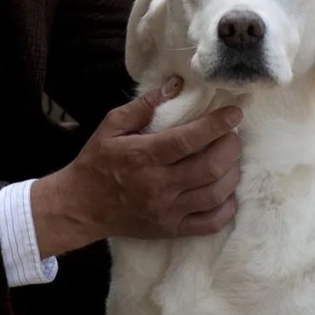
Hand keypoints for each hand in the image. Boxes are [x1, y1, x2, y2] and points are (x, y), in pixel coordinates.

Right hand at [32, 77, 242, 257]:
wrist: (81, 206)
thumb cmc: (97, 161)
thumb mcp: (111, 126)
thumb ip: (143, 106)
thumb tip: (175, 85)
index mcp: (143, 156)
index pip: (188, 139)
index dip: (216, 125)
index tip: (234, 113)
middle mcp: (158, 185)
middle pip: (209, 167)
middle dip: (230, 147)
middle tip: (233, 135)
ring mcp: (167, 211)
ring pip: (214, 194)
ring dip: (231, 173)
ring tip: (231, 159)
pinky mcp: (171, 229)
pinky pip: (210, 223)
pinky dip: (226, 207)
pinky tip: (226, 192)